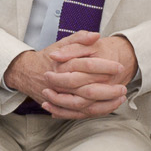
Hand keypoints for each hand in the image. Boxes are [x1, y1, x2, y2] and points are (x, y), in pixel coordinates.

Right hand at [6, 33, 136, 118]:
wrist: (27, 73)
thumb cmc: (48, 58)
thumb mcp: (62, 43)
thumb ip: (79, 38)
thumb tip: (96, 35)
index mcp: (62, 65)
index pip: (87, 66)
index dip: (106, 66)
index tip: (119, 66)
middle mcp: (60, 83)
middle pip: (88, 90)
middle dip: (109, 90)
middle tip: (123, 87)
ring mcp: (59, 97)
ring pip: (85, 106)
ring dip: (105, 103)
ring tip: (120, 98)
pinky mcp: (60, 107)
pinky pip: (80, 114)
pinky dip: (94, 112)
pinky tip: (109, 107)